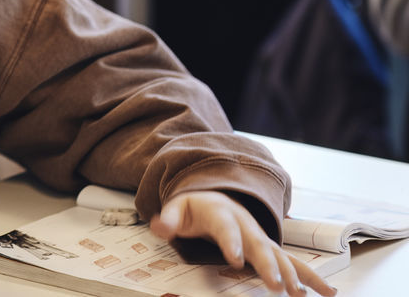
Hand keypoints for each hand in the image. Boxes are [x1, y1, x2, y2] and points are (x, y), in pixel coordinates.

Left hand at [151, 191, 335, 296]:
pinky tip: (327, 293)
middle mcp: (247, 226)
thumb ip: (169, 219)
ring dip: (294, 275)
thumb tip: (158, 226)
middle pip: (260, 246)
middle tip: (278, 286)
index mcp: (221, 215)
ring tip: (301, 295)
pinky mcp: (271, 249)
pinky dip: (311, 277)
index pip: (227, 229)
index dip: (232, 243)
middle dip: (269, 266)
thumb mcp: (178, 208)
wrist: (216, 197)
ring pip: (281, 256)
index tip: (236, 260)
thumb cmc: (195, 207)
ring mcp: (262, 238)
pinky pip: (294, 263)